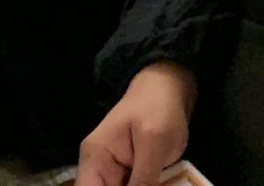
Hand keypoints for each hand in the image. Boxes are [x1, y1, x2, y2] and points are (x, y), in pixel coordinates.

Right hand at [78, 62, 196, 185]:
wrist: (168, 88)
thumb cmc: (157, 108)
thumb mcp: (153, 143)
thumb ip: (143, 180)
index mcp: (96, 158)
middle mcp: (100, 169)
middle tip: (154, 183)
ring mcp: (116, 173)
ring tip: (161, 180)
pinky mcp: (132, 176)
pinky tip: (164, 183)